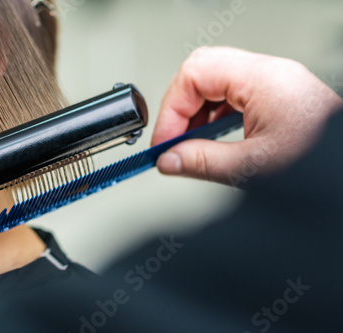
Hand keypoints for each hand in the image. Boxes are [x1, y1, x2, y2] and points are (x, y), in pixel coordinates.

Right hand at [152, 47, 342, 184]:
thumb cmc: (323, 160)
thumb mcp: (255, 168)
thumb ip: (204, 163)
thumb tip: (169, 161)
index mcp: (263, 79)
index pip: (194, 75)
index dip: (171, 110)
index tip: (164, 142)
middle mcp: (268, 73)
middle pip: (201, 72)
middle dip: (180, 109)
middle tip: (172, 141)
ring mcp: (273, 82)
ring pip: (214, 82)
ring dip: (195, 114)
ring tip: (189, 145)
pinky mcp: (276, 95)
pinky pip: (231, 94)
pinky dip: (212, 116)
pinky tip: (210, 140)